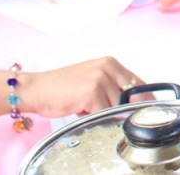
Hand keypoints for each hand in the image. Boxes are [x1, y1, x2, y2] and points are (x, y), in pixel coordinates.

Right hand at [20, 57, 143, 115]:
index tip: (143, 110)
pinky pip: (103, 113)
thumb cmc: (62, 88)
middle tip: (102, 109)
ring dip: (103, 113)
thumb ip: (114, 88)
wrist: (36, 89)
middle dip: (123, 109)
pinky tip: (79, 109)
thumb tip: (136, 103)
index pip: (139, 83)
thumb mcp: (93, 80)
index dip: (143, 99)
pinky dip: (93, 117)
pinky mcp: (91, 92)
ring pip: (116, 107)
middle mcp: (108, 68)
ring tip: (85, 106)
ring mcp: (100, 79)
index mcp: (111, 63)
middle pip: (131, 97)